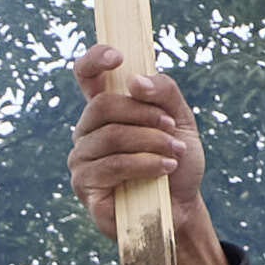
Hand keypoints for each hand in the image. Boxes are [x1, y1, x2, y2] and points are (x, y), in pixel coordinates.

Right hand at [68, 45, 216, 264]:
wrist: (182, 207)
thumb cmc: (176, 162)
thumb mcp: (181, 121)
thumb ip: (164, 93)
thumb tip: (135, 81)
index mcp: (105, 110)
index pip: (86, 75)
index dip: (95, 60)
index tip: (118, 57)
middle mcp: (87, 131)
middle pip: (103, 105)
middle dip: (144, 114)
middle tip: (172, 128)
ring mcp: (82, 159)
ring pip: (110, 136)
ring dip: (150, 142)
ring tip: (175, 153)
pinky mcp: (85, 186)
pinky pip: (112, 166)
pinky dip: (144, 164)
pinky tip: (164, 169)